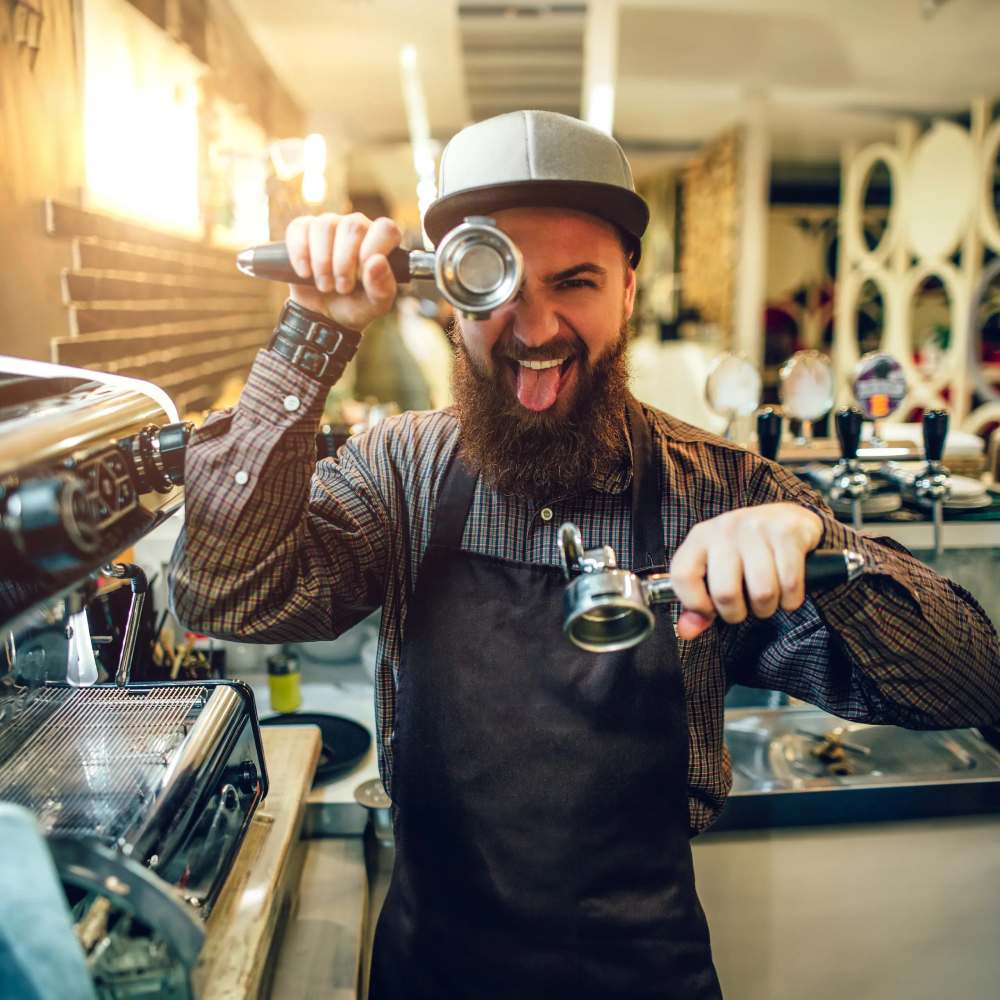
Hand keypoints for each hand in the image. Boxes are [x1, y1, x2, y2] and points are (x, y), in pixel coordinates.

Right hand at [284, 212, 401, 331]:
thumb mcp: (375, 305)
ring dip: (322, 262)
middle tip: (342, 288)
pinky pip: (299, 229)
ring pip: (325, 226)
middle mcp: (357, 226)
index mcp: (381, 240)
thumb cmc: (355, 305)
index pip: (385, 228)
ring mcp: (330, 224)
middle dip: (344, 263)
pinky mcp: (303, 229)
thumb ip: (382, 287)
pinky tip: (305, 273)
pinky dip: (300, 254)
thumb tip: (377, 262)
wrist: (323, 314)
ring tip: (325, 286)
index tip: (362, 275)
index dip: (373, 250)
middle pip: (352, 226)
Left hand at [669, 503, 823, 640]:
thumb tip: (687, 631)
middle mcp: (725, 529)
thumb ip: (698, 604)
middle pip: (725, 592)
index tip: (709, 611)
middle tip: (744, 607)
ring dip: (767, 608)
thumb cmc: (745, 551)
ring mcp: (757, 528)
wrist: (786, 519)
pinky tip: (786, 591)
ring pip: (762, 593)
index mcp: (699, 538)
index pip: (682, 575)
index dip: (695, 604)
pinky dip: (790, 599)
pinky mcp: (787, 533)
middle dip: (737, 613)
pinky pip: (790, 584)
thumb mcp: (715, 571)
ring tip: (766, 598)